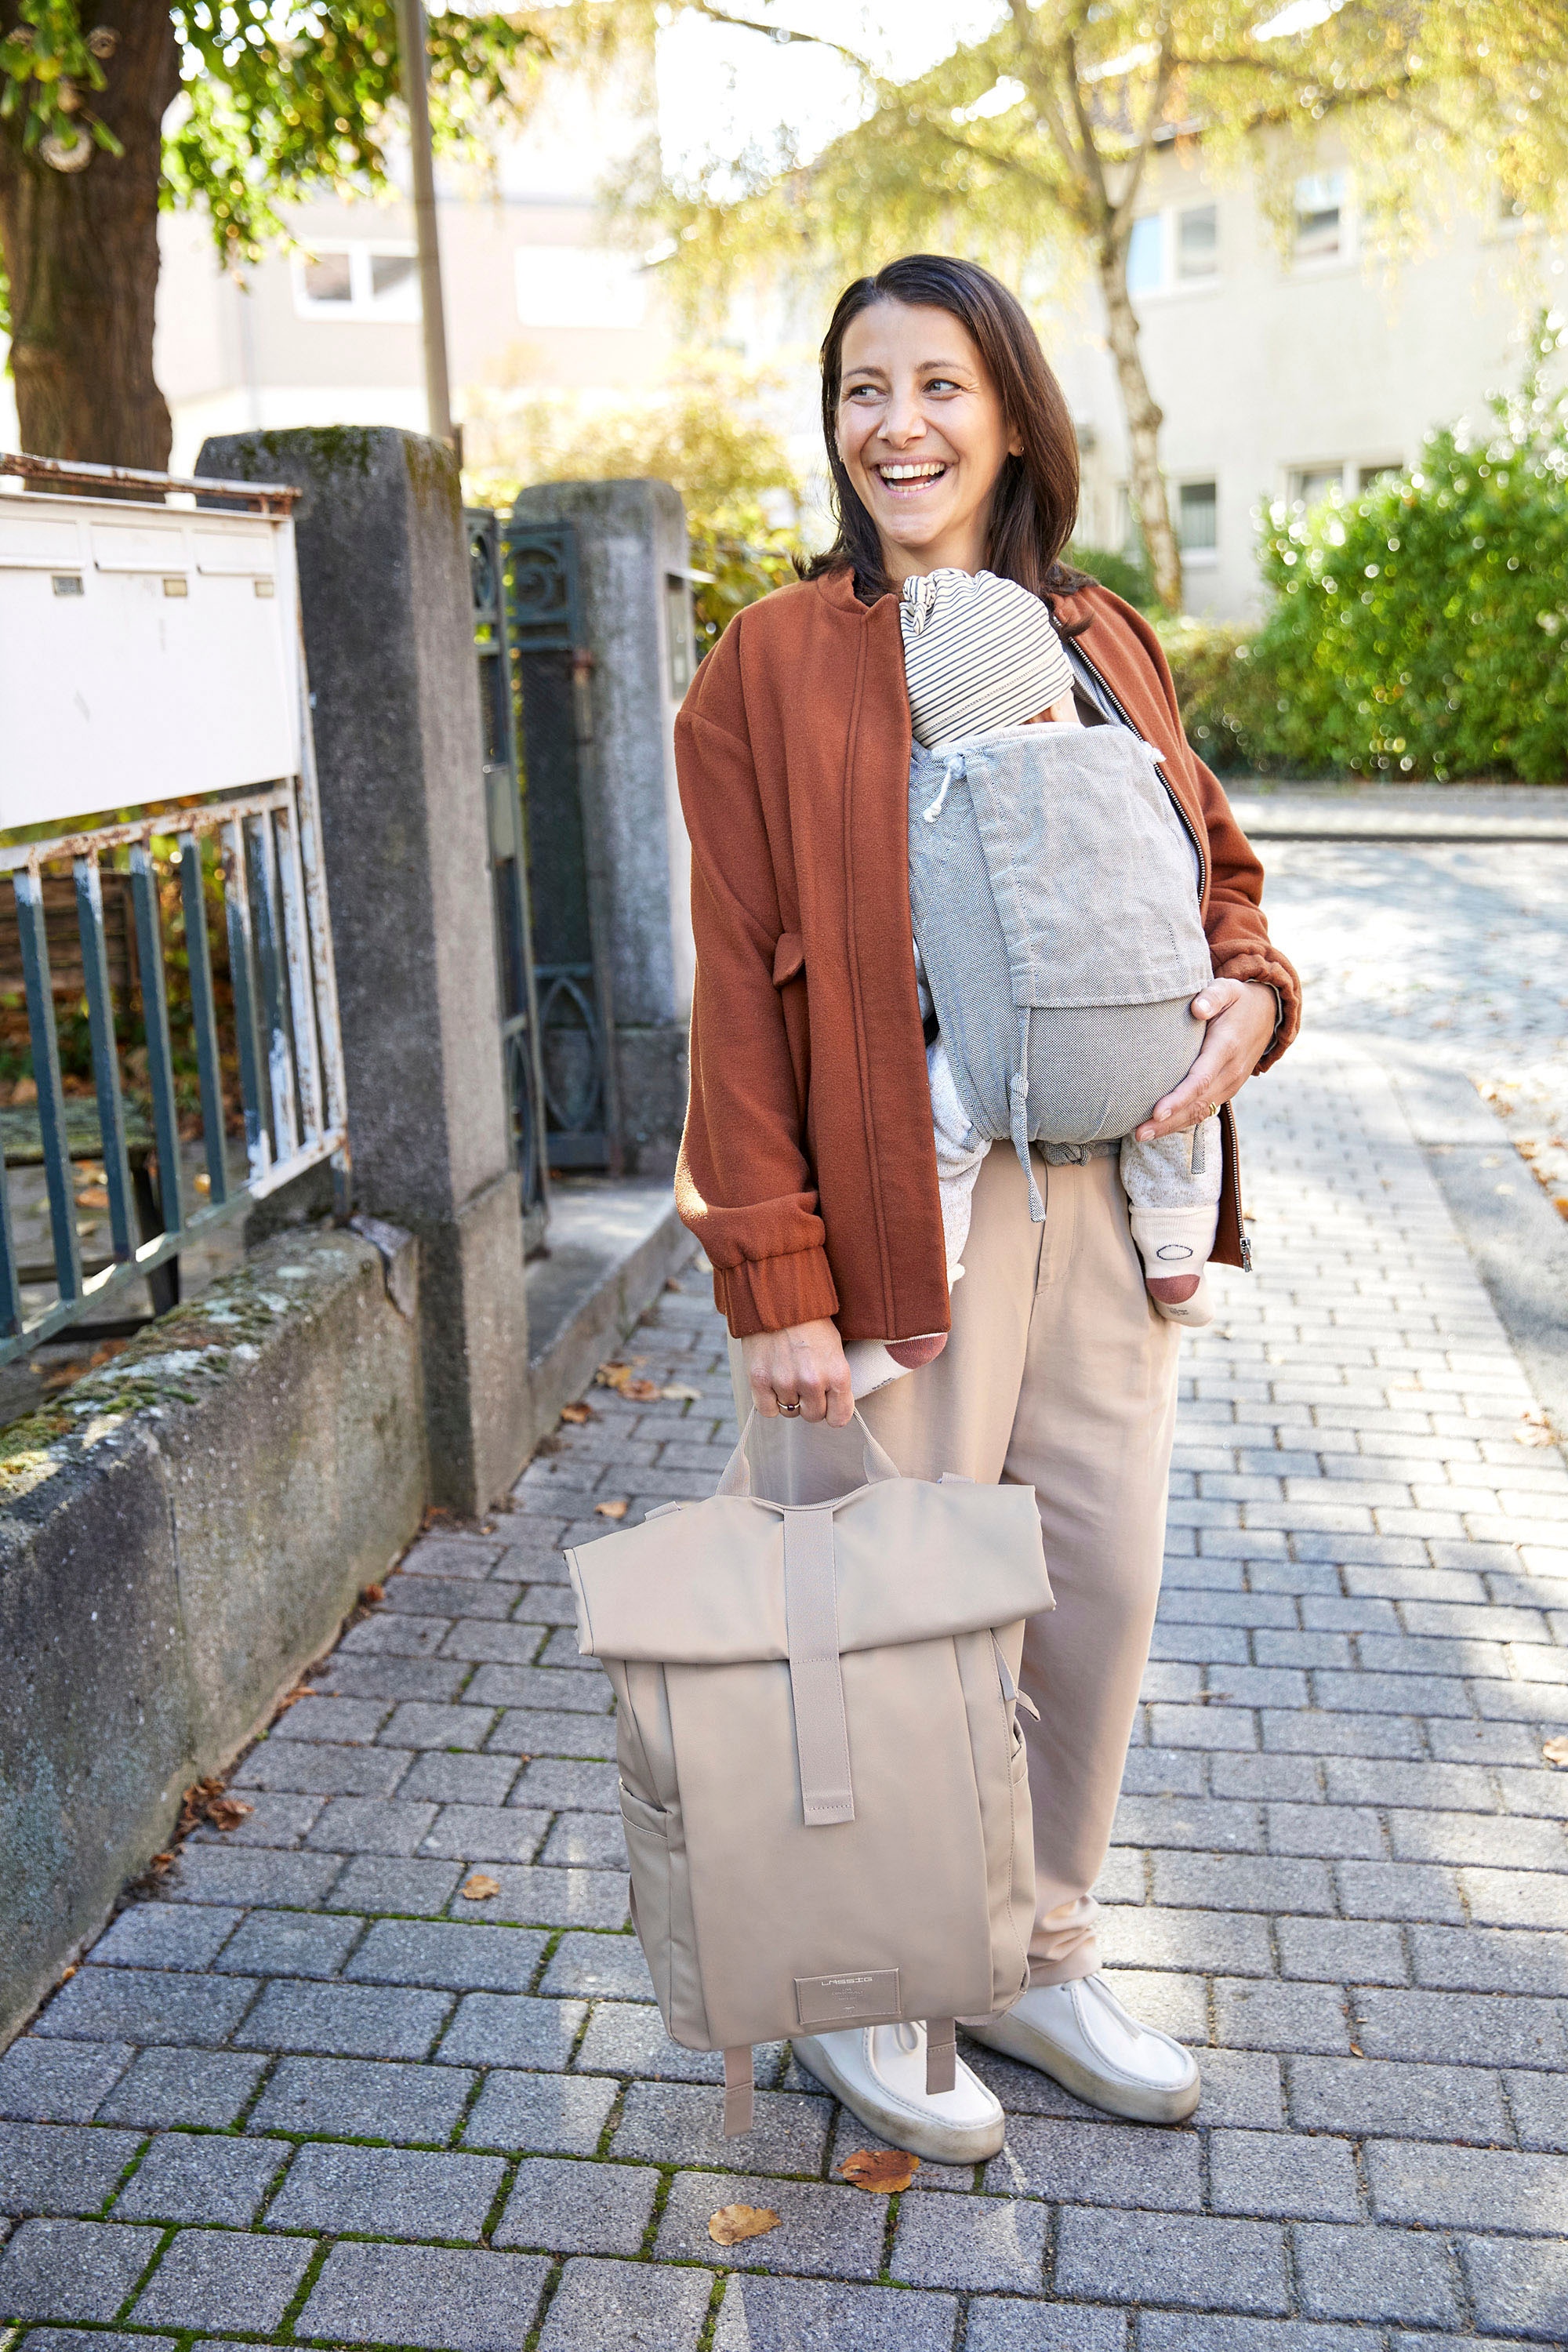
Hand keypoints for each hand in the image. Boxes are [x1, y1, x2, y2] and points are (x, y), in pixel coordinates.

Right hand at [741, 1319, 853, 1427]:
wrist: (778, 1295)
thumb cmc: (810, 1320)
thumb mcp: (835, 1346)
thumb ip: (835, 1378)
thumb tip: (834, 1405)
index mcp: (838, 1373)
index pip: (839, 1418)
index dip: (833, 1412)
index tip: (828, 1403)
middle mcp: (812, 1381)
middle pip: (813, 1416)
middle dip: (810, 1404)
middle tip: (805, 1383)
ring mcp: (784, 1382)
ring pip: (790, 1412)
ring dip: (789, 1399)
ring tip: (787, 1374)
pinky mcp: (759, 1380)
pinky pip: (767, 1410)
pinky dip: (769, 1401)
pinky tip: (772, 1383)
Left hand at [1134, 977, 1276, 1142]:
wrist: (1267, 1015)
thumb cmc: (1238, 1000)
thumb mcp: (1228, 989)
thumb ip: (1212, 996)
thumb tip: (1197, 1008)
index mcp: (1227, 1048)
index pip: (1200, 1079)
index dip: (1178, 1098)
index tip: (1156, 1111)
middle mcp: (1230, 1072)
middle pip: (1196, 1104)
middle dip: (1167, 1122)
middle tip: (1139, 1133)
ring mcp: (1231, 1084)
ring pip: (1200, 1112)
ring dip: (1171, 1127)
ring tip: (1142, 1136)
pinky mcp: (1227, 1089)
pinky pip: (1204, 1110)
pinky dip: (1182, 1122)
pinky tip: (1160, 1128)